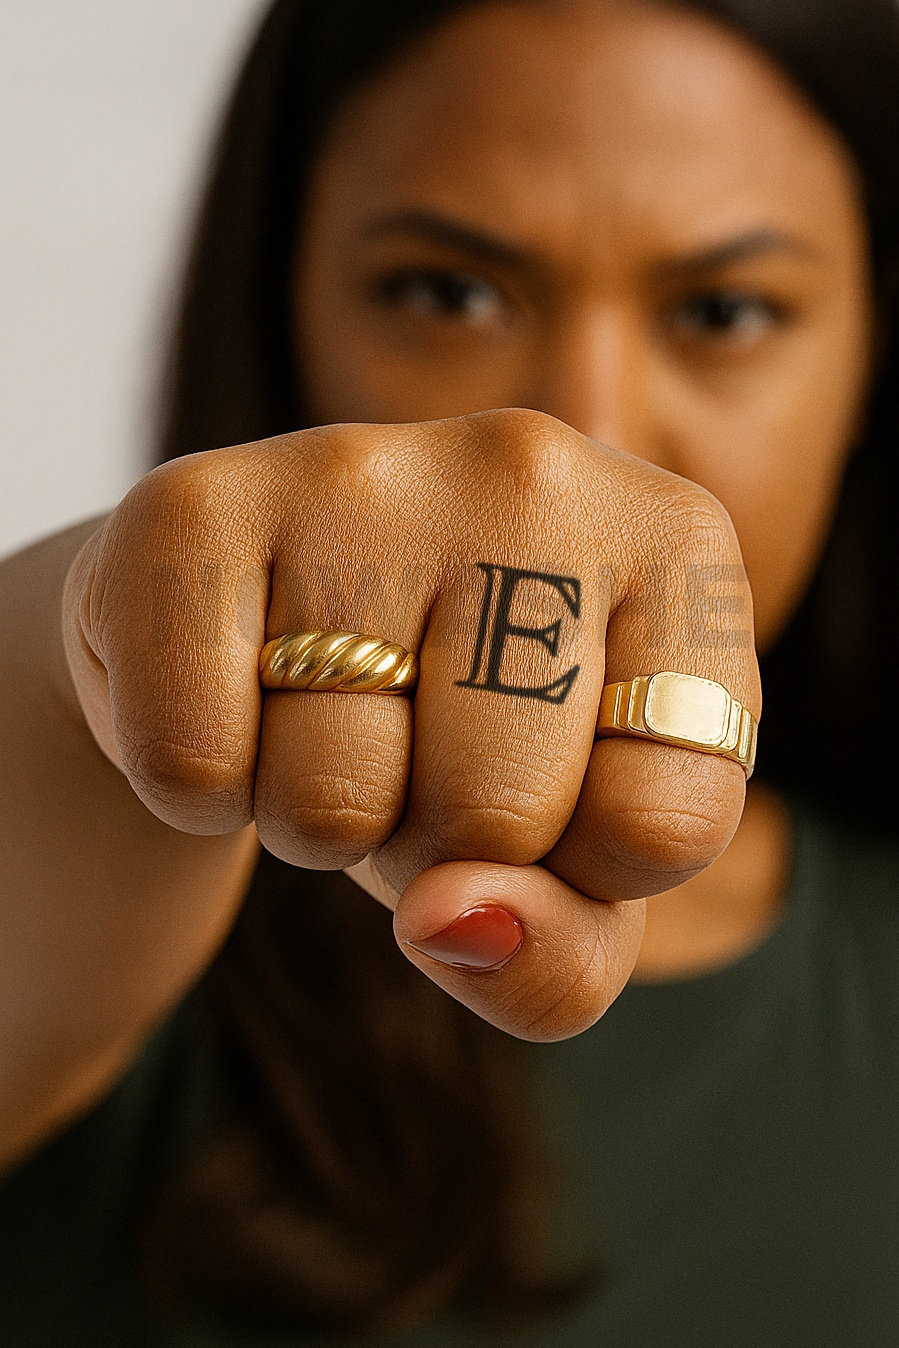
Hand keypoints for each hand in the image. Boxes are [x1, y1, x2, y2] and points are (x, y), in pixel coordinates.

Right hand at [62, 408, 759, 1040]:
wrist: (269, 628)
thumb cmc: (449, 742)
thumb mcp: (562, 872)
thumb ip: (566, 956)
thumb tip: (459, 921)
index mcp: (678, 542)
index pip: (661, 824)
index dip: (583, 870)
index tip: (552, 792)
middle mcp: (533, 470)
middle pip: (497, 815)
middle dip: (437, 848)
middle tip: (416, 758)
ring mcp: (358, 470)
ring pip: (332, 800)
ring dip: (317, 823)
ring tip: (327, 719)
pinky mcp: (194, 503)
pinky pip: (190, 764)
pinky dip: (202, 787)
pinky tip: (235, 696)